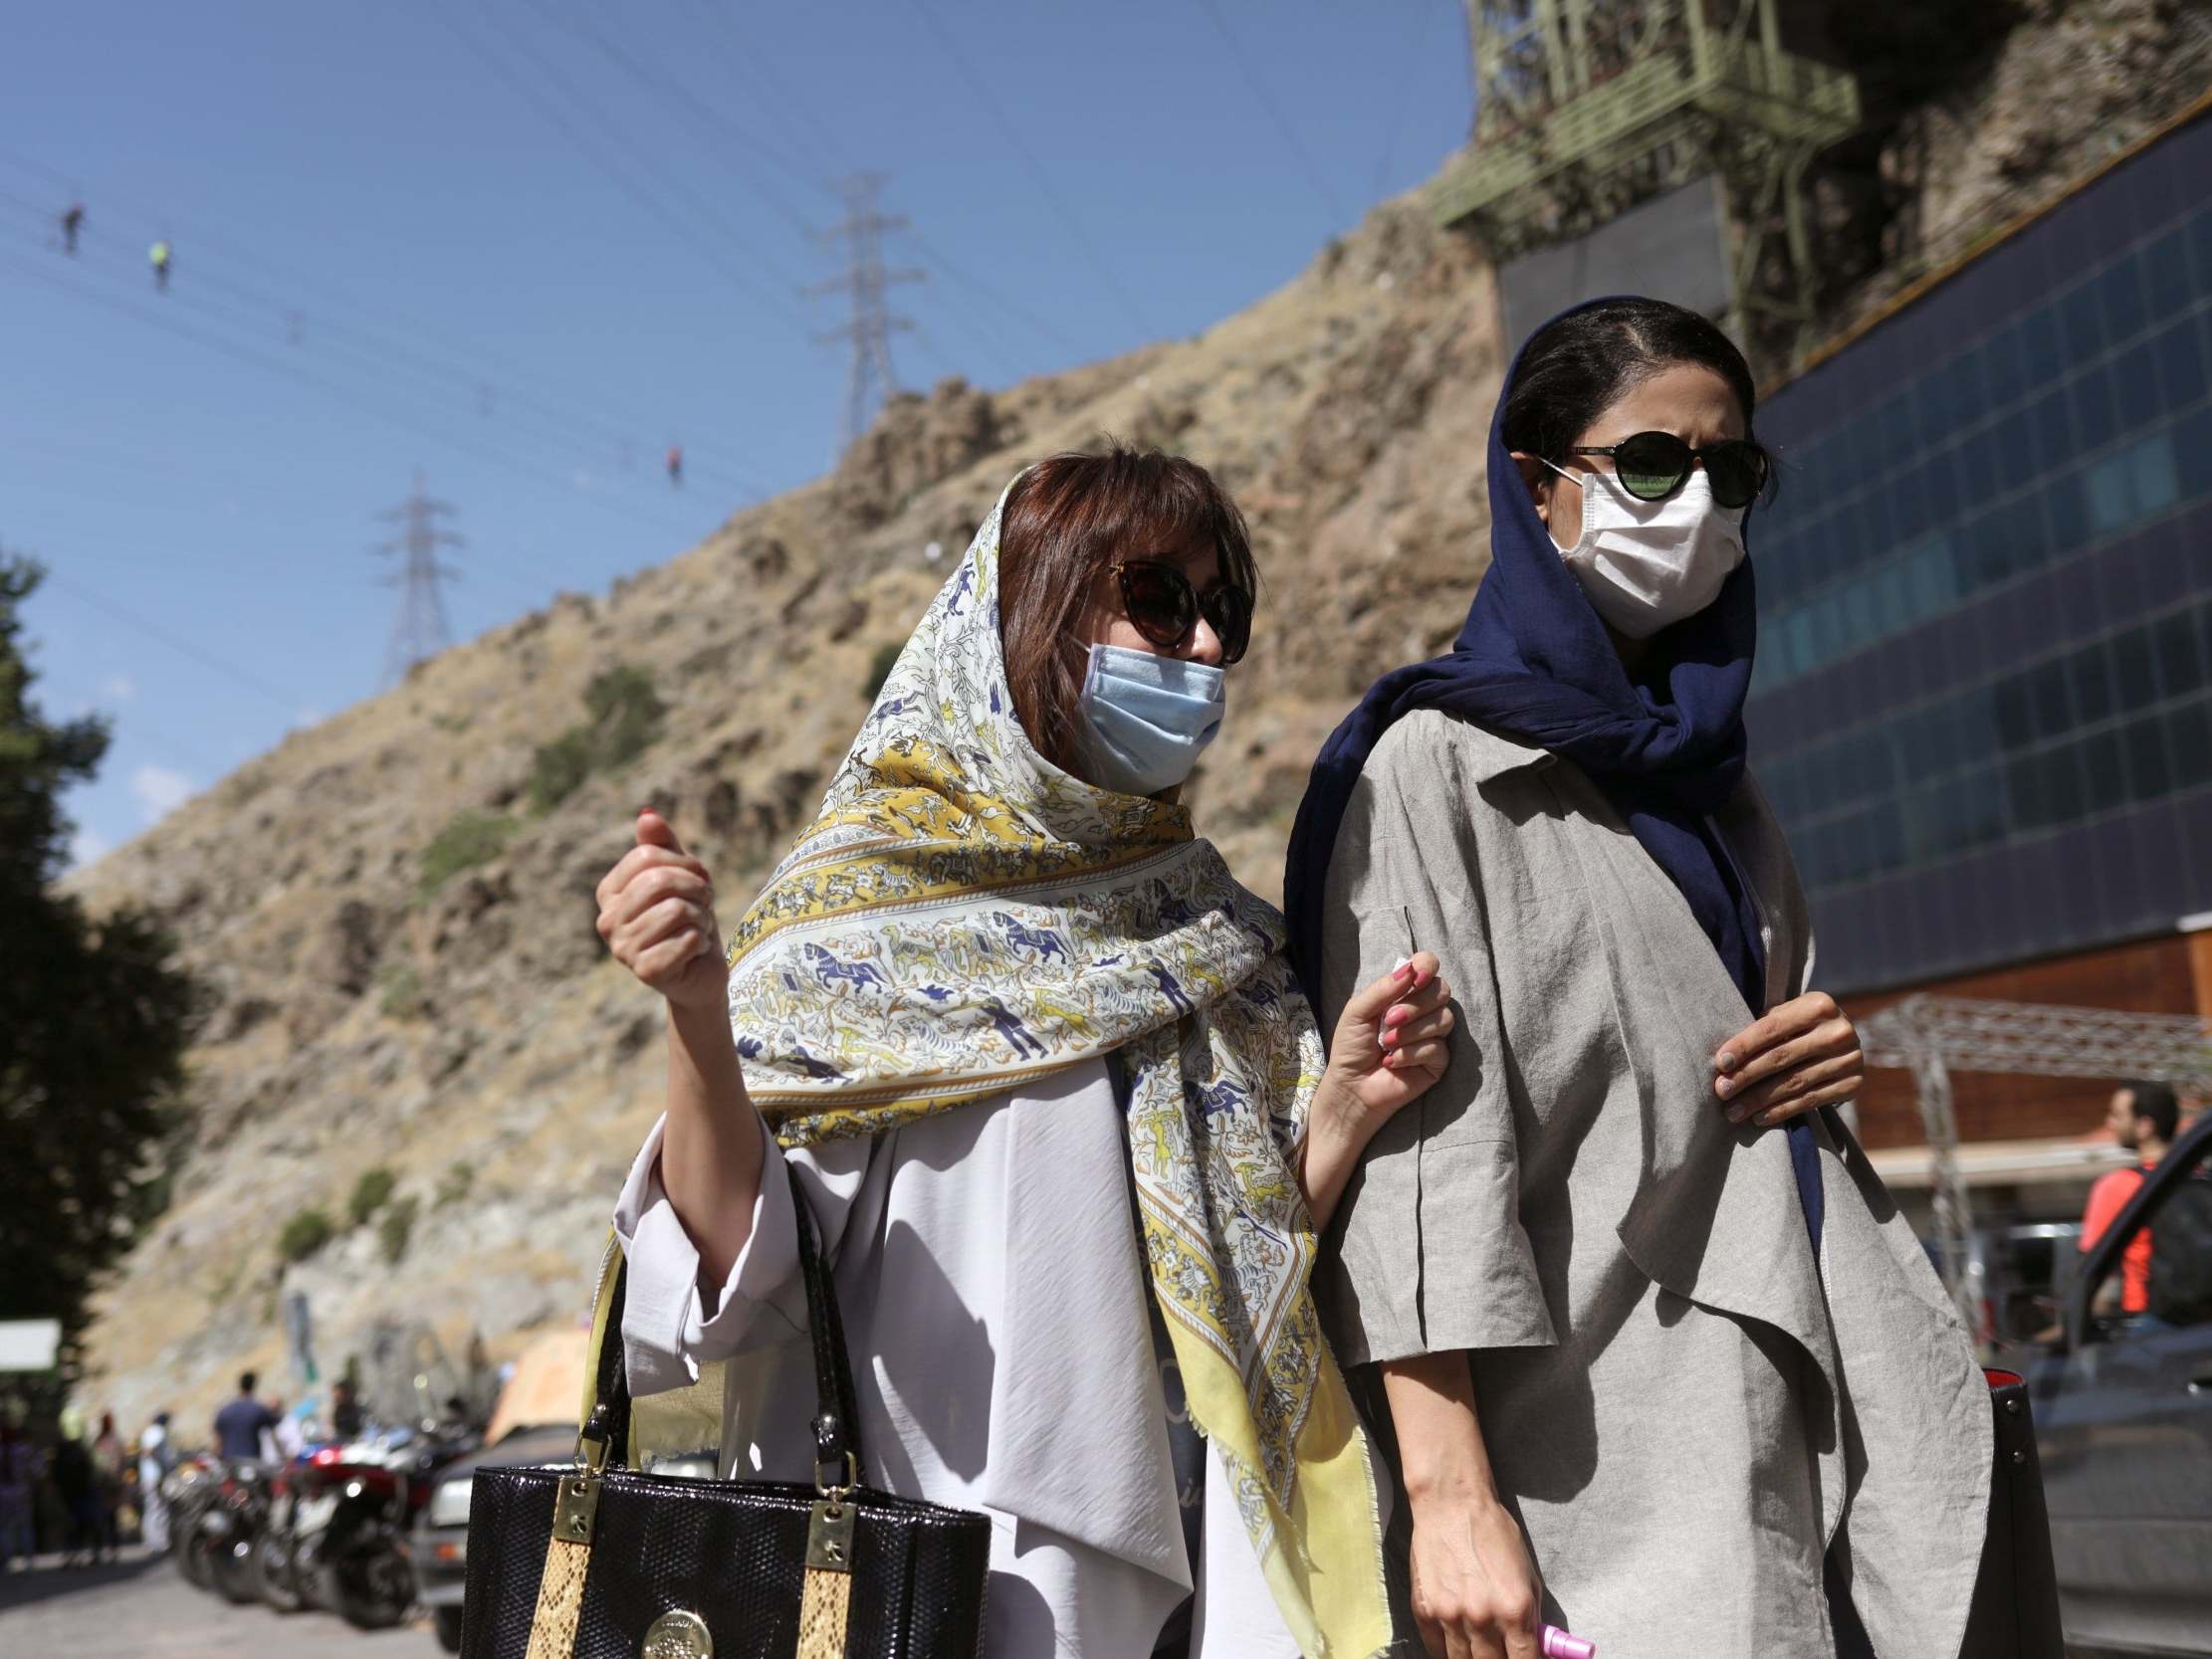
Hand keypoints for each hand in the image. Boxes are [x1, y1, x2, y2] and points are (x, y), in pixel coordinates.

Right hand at [594, 808, 726, 1012]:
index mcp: (609, 892)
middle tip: (701, 905)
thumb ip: (662, 845)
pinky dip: (701, 941)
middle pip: (660, 881)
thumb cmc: (688, 918)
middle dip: (696, 890)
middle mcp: (607, 920)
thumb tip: (647, 814)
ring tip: (696, 928)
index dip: (684, 864)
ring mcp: (622, 948)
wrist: (700, 971)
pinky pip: (687, 938)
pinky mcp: (645, 971)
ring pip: (677, 909)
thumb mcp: (680, 875)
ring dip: (701, 917)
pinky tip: (694, 951)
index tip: (696, 880)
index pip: (647, 856)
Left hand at [1318, 952, 1453, 1127]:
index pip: (1428, 966)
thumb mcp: (1357, 1011)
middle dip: (1415, 1005)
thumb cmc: (1351, 1046)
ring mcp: (1433, 1035)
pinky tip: (1392, 1062)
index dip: (1427, 967)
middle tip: (1389, 1020)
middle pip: (1442, 990)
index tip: (1416, 979)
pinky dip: (1411, 1054)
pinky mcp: (1438, 1061)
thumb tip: (1410, 969)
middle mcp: (1423, 1010)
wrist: (1350, 1085)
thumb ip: (1383, 989)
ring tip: (1386, 1044)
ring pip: (1444, 1019)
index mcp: (1404, 993)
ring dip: (1411, 1031)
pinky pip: (1437, 1048)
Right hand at [1405, 1490, 1542, 1658]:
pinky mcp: (1424, 1611)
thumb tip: (1535, 1648)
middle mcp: (1482, 1618)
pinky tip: (1456, 1638)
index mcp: (1514, 1609)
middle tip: (1500, 1650)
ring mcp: (1449, 1617)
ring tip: (1478, 1646)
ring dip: (1473, 1658)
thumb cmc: (1494, 1533)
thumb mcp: (1527, 1575)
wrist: (1452, 1505)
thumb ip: (1531, 1616)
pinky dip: (1446, 1650)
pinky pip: (1436, 1649)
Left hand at [1713, 990, 1862, 1127]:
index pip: (1772, 1028)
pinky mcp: (1853, 1083)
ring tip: (1733, 1111)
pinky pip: (1810, 1100)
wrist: (1842, 1040)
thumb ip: (1762, 1027)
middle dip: (1746, 1076)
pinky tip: (1758, 1118)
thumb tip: (1724, 1059)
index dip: (1744, 1046)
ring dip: (1758, 1100)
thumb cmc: (1800, 1025)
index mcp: (1819, 1005)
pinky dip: (1781, 1110)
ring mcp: (1849, 1059)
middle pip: (1781, 1057)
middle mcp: (1839, 1031)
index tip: (1720, 1063)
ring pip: (1793, 1083)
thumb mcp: (1786, 1015)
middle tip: (1721, 1091)